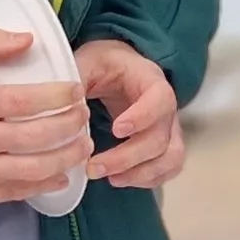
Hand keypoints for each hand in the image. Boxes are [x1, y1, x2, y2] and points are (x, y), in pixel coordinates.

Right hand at [0, 28, 88, 204]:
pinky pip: (16, 192)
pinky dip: (44, 185)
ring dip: (65, 159)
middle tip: (84, 116)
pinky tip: (61, 175)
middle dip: (68, 127)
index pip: (21, 101)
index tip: (76, 91)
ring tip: (82, 145)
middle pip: (33, 137)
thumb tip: (28, 40)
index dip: (55, 96)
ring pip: (31, 169)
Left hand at [74, 40, 184, 189]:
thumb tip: (68, 103)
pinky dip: (149, 179)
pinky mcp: (165, 145)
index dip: (142, 117)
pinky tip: (122, 179)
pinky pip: (169, 167)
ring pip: (170, 157)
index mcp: (150, 79)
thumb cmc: (105, 65)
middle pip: (160, 137)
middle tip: (94, 167)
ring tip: (110, 178)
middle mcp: (166, 106)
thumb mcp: (88, 60)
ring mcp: (169, 128)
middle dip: (127, 157)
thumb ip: (77, 76)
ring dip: (141, 173)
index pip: (160, 98)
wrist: (120, 70)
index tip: (116, 130)